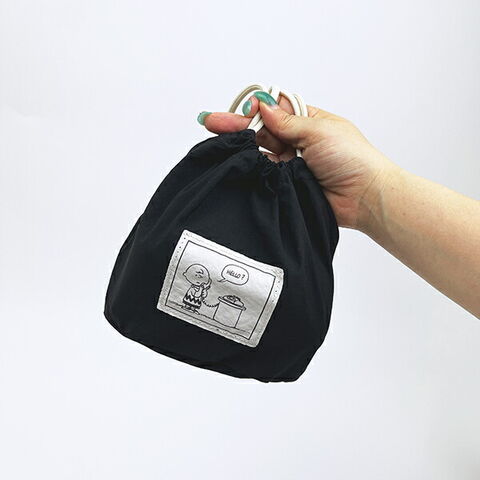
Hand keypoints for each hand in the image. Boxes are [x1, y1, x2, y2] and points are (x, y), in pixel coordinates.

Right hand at [198, 92, 397, 229]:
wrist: (365, 197)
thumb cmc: (353, 159)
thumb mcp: (319, 130)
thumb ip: (288, 121)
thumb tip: (264, 105)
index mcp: (307, 122)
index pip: (273, 110)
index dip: (255, 109)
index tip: (243, 112)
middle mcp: (296, 142)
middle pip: (260, 131)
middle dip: (236, 126)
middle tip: (210, 122)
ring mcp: (289, 164)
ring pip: (258, 153)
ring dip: (241, 147)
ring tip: (217, 141)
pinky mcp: (286, 185)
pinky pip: (263, 175)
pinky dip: (251, 169)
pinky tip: (234, 163)